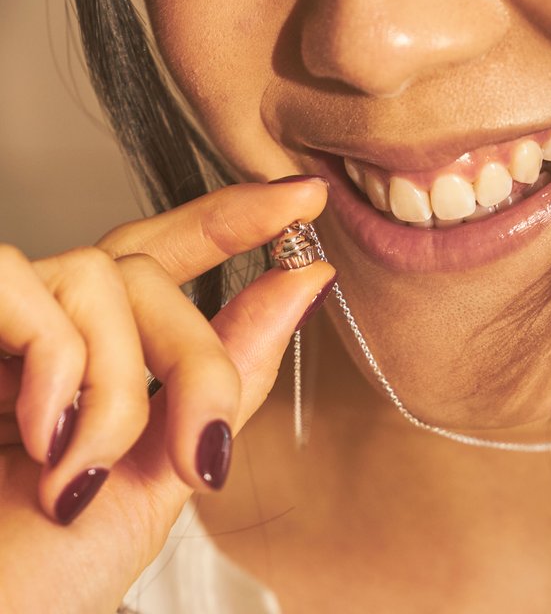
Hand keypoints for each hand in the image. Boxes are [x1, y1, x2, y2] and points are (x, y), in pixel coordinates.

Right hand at [0, 178, 333, 521]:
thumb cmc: (45, 568)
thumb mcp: (162, 470)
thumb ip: (230, 376)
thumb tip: (306, 282)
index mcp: (95, 354)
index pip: (165, 253)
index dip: (231, 218)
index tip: (301, 197)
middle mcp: (46, 324)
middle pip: (146, 266)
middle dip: (196, 358)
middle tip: (200, 454)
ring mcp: (0, 323)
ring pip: (100, 275)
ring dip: (116, 386)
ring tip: (80, 473)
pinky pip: (22, 282)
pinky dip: (55, 364)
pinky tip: (41, 437)